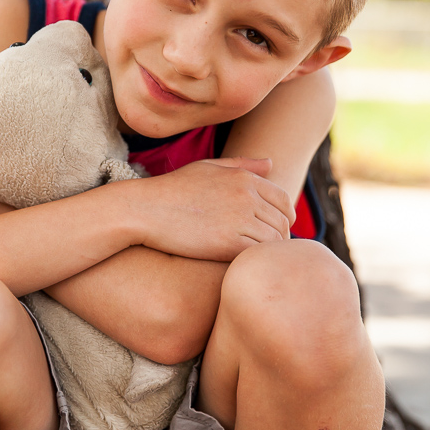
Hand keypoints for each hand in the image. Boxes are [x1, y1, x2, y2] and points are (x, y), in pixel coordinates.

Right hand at [127, 157, 295, 262]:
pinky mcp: (228, 242)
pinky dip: (256, 261)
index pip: (283, 200)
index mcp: (244, 177)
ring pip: (275, 240)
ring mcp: (240, 218)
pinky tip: (243, 265)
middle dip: (279, 237)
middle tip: (264, 252)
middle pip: (282, 222)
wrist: (144, 209)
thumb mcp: (207, 168)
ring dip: (269, 252)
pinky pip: (258, 254)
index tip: (274, 230)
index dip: (284, 217)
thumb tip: (272, 163)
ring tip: (255, 261)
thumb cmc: (172, 189)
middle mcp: (247, 195)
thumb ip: (242, 164)